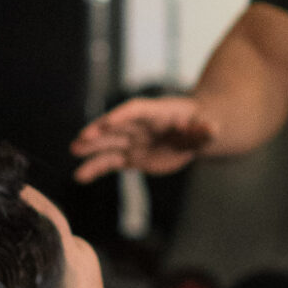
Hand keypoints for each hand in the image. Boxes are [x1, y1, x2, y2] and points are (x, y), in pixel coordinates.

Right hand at [71, 93, 221, 180]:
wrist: (193, 134)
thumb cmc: (200, 126)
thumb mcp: (205, 129)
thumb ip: (205, 132)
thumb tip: (213, 130)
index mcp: (155, 113)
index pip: (135, 111)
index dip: (122, 116)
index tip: (108, 122)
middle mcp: (138, 126)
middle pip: (116, 127)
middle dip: (99, 132)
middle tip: (82, 139)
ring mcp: (132, 142)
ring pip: (108, 145)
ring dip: (91, 149)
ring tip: (73, 152)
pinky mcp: (131, 158)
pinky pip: (110, 163)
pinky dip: (95, 169)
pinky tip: (80, 176)